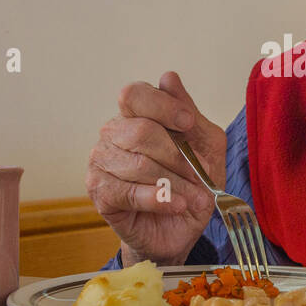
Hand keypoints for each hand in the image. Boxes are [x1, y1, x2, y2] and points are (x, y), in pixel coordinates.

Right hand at [86, 71, 226, 265]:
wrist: (181, 227)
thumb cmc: (192, 183)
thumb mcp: (206, 146)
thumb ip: (190, 114)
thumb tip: (168, 78)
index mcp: (136, 115)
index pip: (134, 94)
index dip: (163, 106)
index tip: (188, 123)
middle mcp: (113, 133)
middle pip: (141, 131)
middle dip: (178, 156)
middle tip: (200, 175)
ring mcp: (101, 162)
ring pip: (138, 164)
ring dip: (175, 183)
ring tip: (194, 197)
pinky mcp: (99, 192)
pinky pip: (127, 192)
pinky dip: (159, 200)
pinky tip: (176, 205)